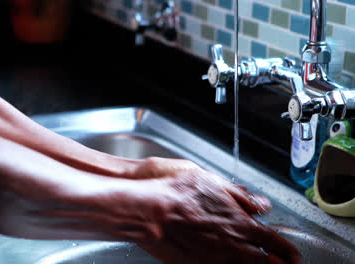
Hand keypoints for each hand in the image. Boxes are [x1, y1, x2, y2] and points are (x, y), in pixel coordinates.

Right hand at [127, 158, 300, 263]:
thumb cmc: (179, 194)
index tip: (293, 255)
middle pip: (266, 263)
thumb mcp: (214, 183)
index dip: (288, 251)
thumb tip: (260, 203)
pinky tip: (229, 262)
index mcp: (242, 224)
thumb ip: (241, 196)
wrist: (153, 212)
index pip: (275, 243)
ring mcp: (217, 259)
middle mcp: (234, 246)